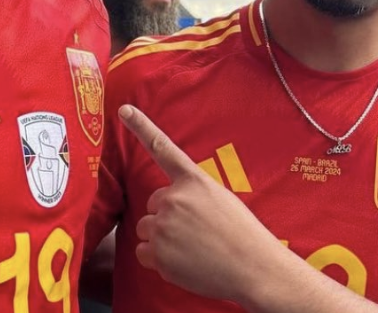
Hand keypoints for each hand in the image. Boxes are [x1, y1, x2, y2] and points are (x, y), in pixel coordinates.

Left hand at [119, 105, 294, 304]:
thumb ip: (193, 193)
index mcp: (193, 181)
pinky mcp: (158, 253)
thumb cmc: (241, 235)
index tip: (123, 109)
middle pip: (153, 204)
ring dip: (161, 239)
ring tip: (190, 249)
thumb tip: (170, 203)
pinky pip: (143, 252)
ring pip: (146, 228)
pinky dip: (157, 260)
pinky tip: (181, 263)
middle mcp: (174, 199)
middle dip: (166, 217)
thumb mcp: (220, 199)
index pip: (163, 148)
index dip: (141, 126)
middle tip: (194, 232)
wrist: (253, 268)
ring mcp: (164, 226)